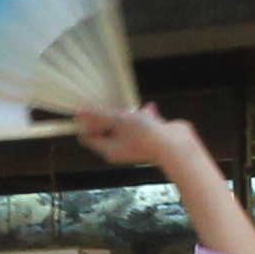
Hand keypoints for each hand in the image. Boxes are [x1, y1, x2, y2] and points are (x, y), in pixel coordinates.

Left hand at [67, 101, 195, 173]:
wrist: (176, 147)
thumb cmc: (145, 135)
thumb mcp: (119, 121)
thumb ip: (99, 116)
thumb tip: (78, 114)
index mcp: (108, 149)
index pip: (88, 137)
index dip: (86, 124)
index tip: (91, 109)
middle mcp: (120, 149)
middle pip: (106, 130)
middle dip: (109, 116)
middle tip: (110, 105)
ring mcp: (135, 144)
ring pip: (125, 127)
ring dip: (128, 115)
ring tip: (133, 107)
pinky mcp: (149, 139)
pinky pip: (142, 125)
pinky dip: (144, 116)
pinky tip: (150, 108)